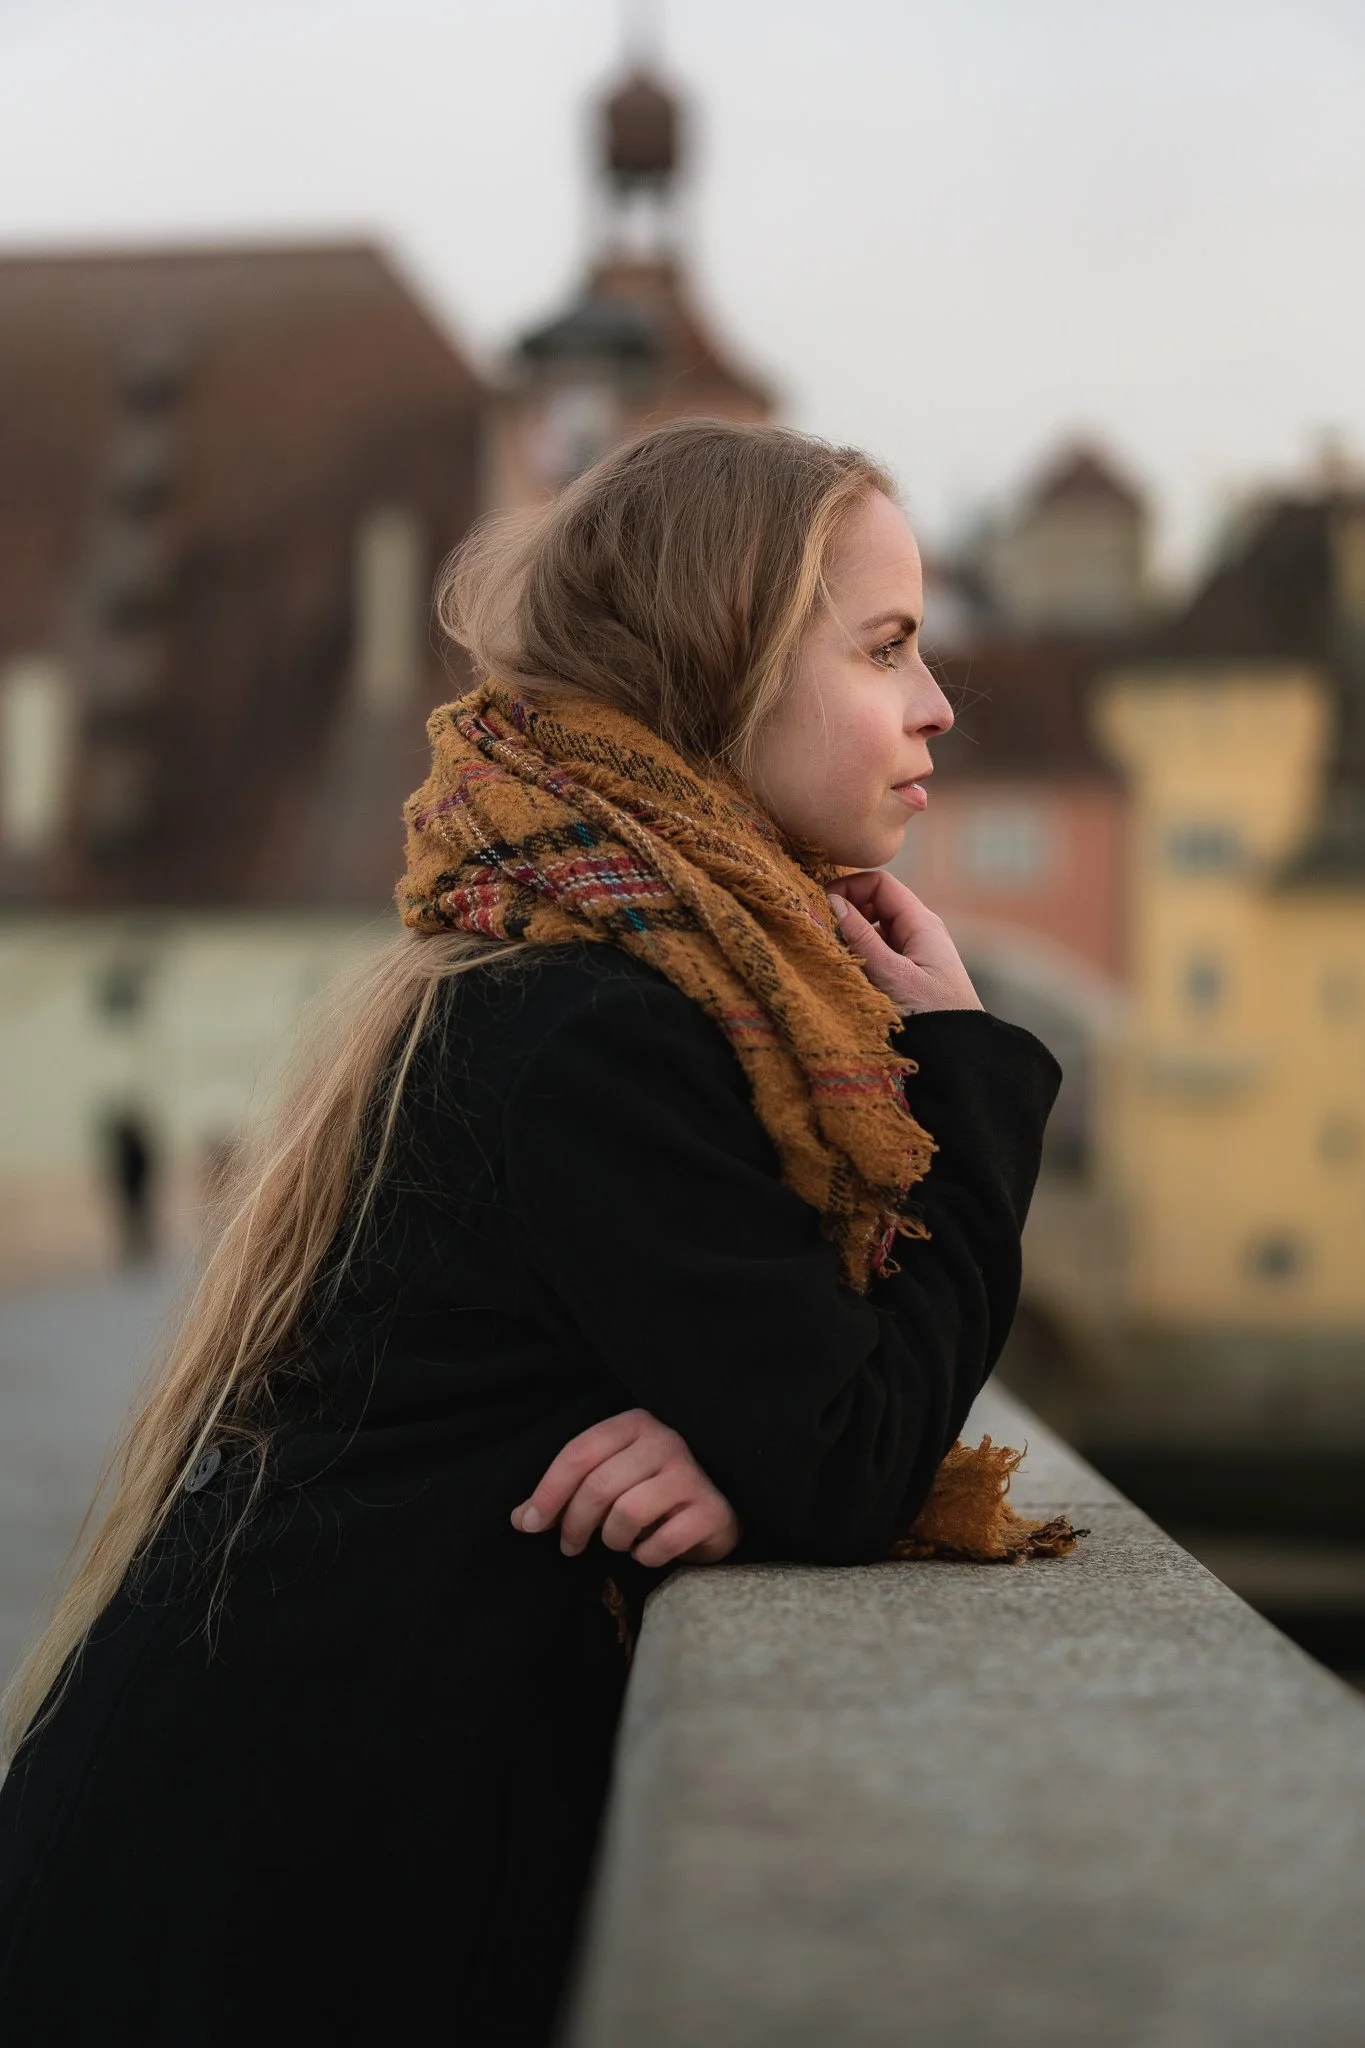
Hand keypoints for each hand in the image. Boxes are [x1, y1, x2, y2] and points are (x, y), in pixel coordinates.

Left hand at [510, 1408, 741, 1567]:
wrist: (718, 1506)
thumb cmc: (653, 1490)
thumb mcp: (609, 1480)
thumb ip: (565, 1495)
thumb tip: (520, 1520)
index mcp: (634, 1424)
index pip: (578, 1453)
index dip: (548, 1492)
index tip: (530, 1523)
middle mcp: (665, 1441)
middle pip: (598, 1486)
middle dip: (574, 1524)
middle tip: (569, 1545)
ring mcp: (692, 1474)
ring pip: (627, 1513)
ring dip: (612, 1539)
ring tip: (617, 1542)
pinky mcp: (711, 1510)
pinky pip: (660, 1543)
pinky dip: (645, 1555)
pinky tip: (648, 1549)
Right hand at [825, 870, 982, 1015]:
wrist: (958, 1054)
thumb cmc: (932, 1014)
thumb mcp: (891, 974)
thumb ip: (860, 938)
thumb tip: (832, 901)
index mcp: (921, 923)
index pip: (879, 884)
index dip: (848, 887)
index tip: (821, 905)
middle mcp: (918, 932)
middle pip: (874, 904)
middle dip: (846, 912)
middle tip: (818, 931)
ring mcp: (913, 954)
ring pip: (873, 931)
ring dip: (849, 937)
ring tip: (828, 953)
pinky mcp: (908, 975)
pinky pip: (877, 954)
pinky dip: (858, 956)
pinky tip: (844, 972)